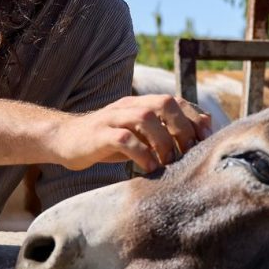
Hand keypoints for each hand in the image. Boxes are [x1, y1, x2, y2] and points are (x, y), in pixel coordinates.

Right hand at [51, 94, 212, 172]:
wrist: (63, 140)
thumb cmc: (105, 141)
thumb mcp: (136, 136)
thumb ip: (160, 133)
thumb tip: (196, 138)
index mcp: (140, 103)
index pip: (175, 100)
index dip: (193, 117)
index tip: (204, 139)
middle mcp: (128, 105)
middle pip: (164, 103)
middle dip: (182, 128)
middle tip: (187, 153)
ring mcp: (112, 118)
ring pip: (145, 118)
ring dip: (163, 142)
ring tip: (167, 163)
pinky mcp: (99, 135)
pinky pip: (124, 139)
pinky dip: (141, 153)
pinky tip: (147, 168)